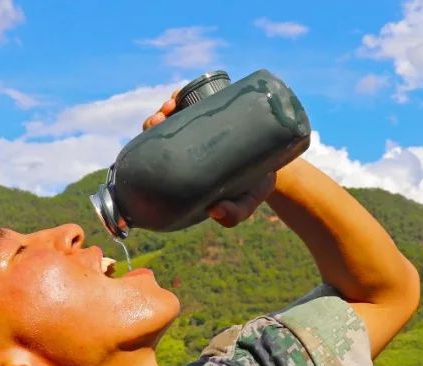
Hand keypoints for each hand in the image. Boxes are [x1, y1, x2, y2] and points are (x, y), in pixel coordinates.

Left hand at [141, 88, 277, 227]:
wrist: (276, 163)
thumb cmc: (254, 187)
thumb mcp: (246, 203)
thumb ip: (234, 214)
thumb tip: (214, 211)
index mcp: (185, 171)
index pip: (157, 160)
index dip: (146, 150)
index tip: (151, 143)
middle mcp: (188, 147)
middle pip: (160, 134)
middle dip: (154, 123)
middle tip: (161, 117)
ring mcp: (199, 127)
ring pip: (175, 113)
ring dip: (167, 104)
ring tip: (173, 103)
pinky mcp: (213, 111)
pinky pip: (193, 99)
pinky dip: (183, 94)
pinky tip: (182, 94)